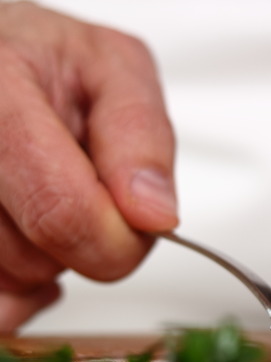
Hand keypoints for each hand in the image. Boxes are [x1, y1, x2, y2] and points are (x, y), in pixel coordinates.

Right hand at [0, 3, 177, 333]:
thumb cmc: (46, 60)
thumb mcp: (115, 68)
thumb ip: (140, 137)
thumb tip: (154, 215)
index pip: (63, 211)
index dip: (116, 239)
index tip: (138, 223)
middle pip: (36, 259)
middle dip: (85, 241)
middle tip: (82, 187)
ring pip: (10, 282)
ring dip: (46, 257)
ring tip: (42, 194)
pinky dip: (18, 290)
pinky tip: (24, 239)